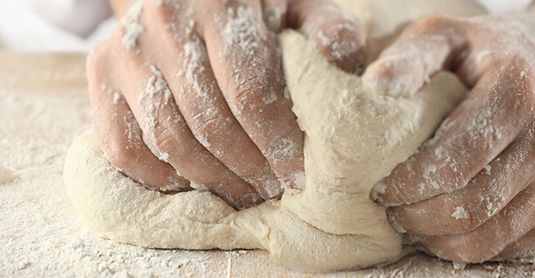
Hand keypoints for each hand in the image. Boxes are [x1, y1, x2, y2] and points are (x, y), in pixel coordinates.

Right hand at [87, 0, 363, 208]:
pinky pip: (125, 147)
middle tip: (275, 191)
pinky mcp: (101, 73)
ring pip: (169, 140)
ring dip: (213, 180)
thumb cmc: (253, 6)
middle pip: (211, 123)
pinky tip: (199, 183)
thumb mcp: (298, 6)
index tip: (299, 174)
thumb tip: (349, 76)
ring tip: (246, 193)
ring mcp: (126, 49)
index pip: (251, 92)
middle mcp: (165, 22)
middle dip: (250, 168)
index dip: (278, 142)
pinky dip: (163, 178)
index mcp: (221, 4)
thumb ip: (329, 32)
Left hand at [365, 0, 534, 261]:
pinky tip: (439, 226)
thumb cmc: (493, 53)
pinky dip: (462, 247)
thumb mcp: (450, 34)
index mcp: (517, 97)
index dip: (409, 183)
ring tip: (409, 220)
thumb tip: (374, 84)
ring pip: (484, 239)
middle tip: (389, 208)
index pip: (455, 162)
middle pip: (468, 207)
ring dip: (434, 239)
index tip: (380, 185)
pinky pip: (502, 248)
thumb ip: (412, 56)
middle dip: (415, 217)